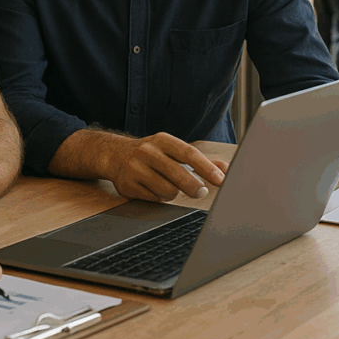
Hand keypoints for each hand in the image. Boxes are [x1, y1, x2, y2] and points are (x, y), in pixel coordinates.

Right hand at [97, 132, 226, 202]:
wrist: (114, 154)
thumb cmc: (151, 153)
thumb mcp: (172, 149)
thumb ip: (198, 159)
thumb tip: (225, 168)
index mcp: (163, 140)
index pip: (189, 153)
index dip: (207, 168)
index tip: (220, 179)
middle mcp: (148, 152)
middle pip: (178, 174)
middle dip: (194, 187)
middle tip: (201, 192)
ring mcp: (136, 169)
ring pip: (166, 190)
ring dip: (174, 193)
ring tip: (170, 187)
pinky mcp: (128, 186)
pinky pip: (154, 198)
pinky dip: (160, 198)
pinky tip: (155, 189)